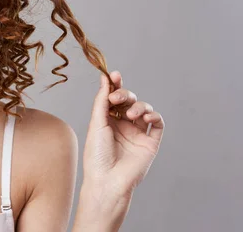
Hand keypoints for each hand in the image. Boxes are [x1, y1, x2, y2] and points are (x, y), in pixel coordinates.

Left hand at [82, 70, 164, 199]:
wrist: (108, 180)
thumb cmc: (97, 154)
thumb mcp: (96, 123)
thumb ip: (102, 100)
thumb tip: (105, 78)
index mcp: (107, 120)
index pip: (114, 98)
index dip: (115, 85)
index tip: (114, 75)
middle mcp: (123, 125)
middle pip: (129, 101)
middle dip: (125, 94)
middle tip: (118, 97)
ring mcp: (137, 133)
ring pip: (144, 109)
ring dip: (139, 106)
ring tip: (131, 114)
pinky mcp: (150, 142)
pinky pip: (157, 123)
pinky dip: (154, 115)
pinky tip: (145, 117)